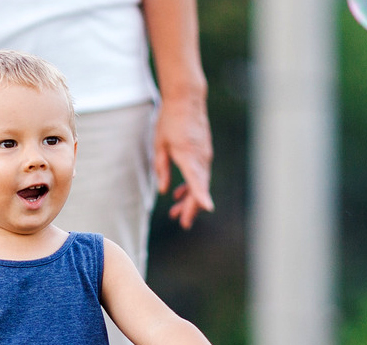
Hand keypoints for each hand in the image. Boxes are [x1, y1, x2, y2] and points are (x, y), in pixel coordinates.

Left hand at [154, 94, 213, 228]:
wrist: (186, 99)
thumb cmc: (169, 120)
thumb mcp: (159, 145)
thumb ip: (162, 169)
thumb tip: (165, 191)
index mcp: (188, 155)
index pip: (196, 179)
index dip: (201, 195)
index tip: (206, 208)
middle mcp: (201, 157)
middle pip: (199, 187)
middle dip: (191, 207)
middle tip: (182, 223)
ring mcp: (205, 155)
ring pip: (200, 182)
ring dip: (189, 198)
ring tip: (176, 213)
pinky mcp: (204, 152)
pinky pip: (200, 174)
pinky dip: (192, 185)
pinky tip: (179, 193)